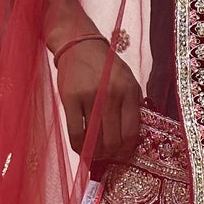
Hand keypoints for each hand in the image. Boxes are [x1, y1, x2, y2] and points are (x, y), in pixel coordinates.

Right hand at [55, 38, 142, 168]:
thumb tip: (133, 140)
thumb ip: (133, 105)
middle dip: (111, 155)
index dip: (126, 150)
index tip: (122, 156)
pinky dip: (79, 146)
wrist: (79, 45)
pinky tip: (82, 148)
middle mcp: (111, 94)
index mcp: (129, 90)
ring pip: (94, 139)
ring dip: (95, 153)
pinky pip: (75, 133)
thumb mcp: (128, 80)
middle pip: (113, 140)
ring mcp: (89, 96)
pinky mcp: (70, 98)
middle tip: (108, 157)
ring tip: (95, 154)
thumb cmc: (106, 66)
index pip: (131, 132)